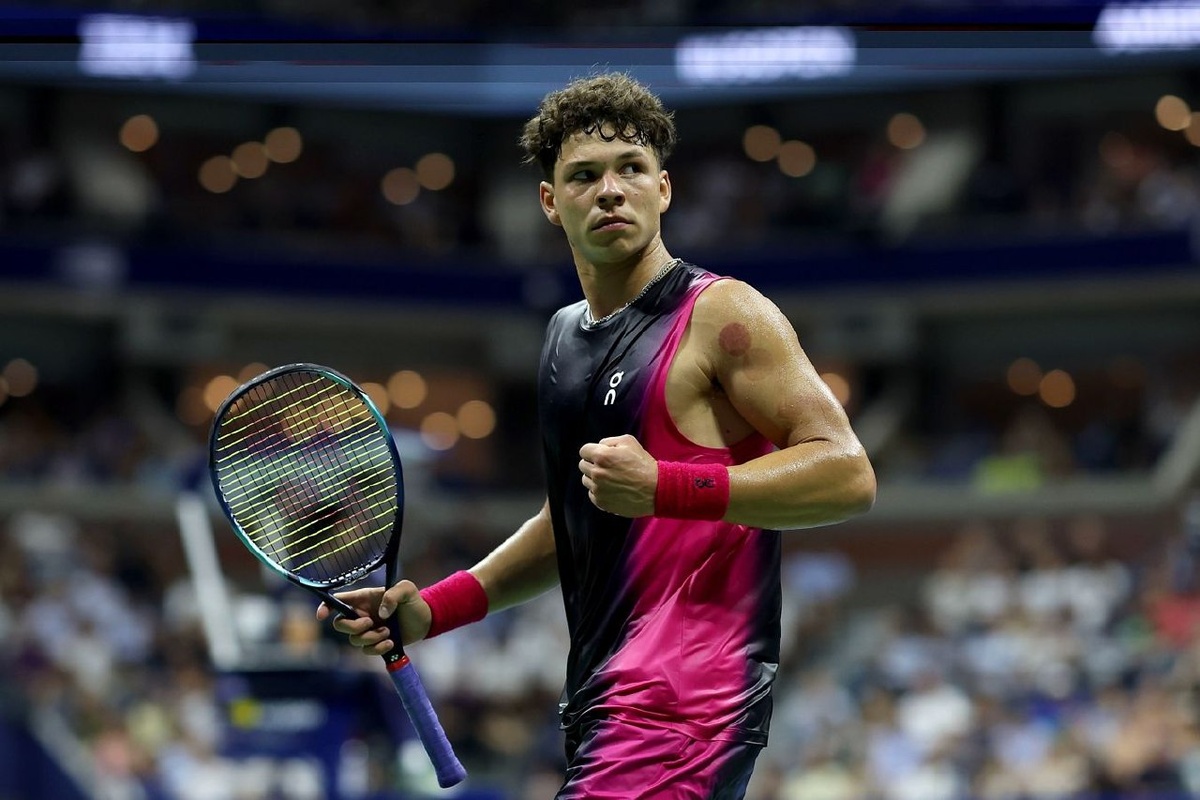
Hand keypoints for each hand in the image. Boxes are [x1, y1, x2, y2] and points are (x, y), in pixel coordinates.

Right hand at [315, 580, 431, 656]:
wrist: (425, 619)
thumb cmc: (413, 600)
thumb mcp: (406, 589)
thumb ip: (393, 595)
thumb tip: (381, 614)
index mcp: (363, 599)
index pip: (337, 601)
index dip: (325, 607)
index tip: (322, 616)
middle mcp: (361, 614)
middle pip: (340, 625)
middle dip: (353, 627)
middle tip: (370, 623)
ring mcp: (367, 630)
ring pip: (354, 640)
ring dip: (370, 638)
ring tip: (388, 632)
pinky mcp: (375, 643)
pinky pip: (366, 651)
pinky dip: (377, 649)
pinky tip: (391, 643)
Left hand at [578, 434, 656, 517]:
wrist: (656, 489)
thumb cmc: (643, 464)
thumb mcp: (629, 442)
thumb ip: (609, 441)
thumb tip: (599, 447)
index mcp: (602, 456)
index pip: (584, 451)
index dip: (592, 451)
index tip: (600, 455)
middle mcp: (597, 473)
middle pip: (583, 465)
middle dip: (593, 464)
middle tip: (608, 467)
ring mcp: (598, 489)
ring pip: (586, 480)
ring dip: (594, 478)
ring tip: (611, 478)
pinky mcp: (601, 502)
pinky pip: (592, 494)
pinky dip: (599, 491)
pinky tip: (612, 489)